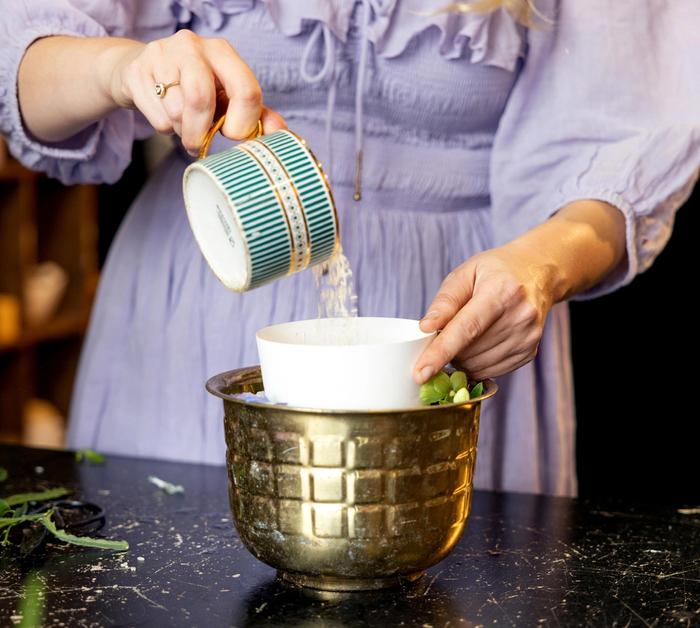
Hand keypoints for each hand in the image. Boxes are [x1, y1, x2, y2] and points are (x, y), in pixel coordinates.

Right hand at [105, 30, 285, 152]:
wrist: (142, 73)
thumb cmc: (194, 88)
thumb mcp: (227, 98)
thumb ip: (256, 114)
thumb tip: (281, 132)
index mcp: (223, 52)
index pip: (245, 90)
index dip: (242, 123)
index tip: (233, 135)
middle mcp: (193, 46)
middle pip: (202, 98)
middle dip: (201, 132)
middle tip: (199, 146)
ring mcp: (161, 55)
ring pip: (177, 111)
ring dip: (183, 131)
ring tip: (183, 126)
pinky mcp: (137, 71)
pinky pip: (158, 117)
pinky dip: (164, 128)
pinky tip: (166, 117)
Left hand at [414, 243, 559, 383]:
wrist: (538, 273)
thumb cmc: (495, 271)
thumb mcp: (465, 273)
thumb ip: (445, 301)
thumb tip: (425, 328)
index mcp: (502, 291)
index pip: (466, 329)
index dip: (441, 352)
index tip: (421, 373)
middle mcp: (520, 316)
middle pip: (469, 351)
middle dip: (447, 349)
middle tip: (445, 331)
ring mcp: (528, 337)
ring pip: (478, 366)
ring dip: (461, 358)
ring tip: (464, 334)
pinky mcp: (529, 352)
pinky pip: (491, 371)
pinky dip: (476, 363)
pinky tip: (478, 343)